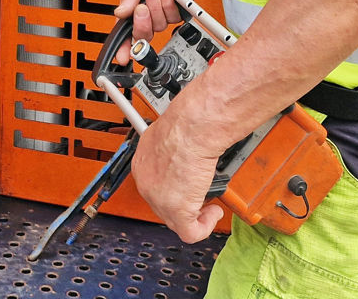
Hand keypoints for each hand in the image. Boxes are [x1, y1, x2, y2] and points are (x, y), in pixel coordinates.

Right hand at [113, 0, 209, 62]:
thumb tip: (119, 14)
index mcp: (132, 7)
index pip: (125, 32)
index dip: (123, 47)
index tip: (122, 57)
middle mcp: (147, 14)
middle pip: (142, 33)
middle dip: (142, 21)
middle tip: (141, 7)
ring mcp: (162, 15)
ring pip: (158, 25)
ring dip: (156, 6)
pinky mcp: (176, 13)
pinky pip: (172, 18)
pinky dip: (169, 4)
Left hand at [129, 94, 227, 242]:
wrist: (193, 128)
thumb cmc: (186, 123)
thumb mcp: (172, 134)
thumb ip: (174, 147)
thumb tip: (185, 150)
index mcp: (142, 164)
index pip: (155, 187)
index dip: (174, 188)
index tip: (189, 183)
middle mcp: (146, 184)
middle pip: (164, 205)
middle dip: (185, 201)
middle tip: (202, 192)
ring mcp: (159, 200)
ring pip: (176, 221)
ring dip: (196, 215)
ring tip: (210, 203)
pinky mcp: (177, 211)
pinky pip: (190, 233)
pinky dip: (204, 226)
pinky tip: (214, 212)